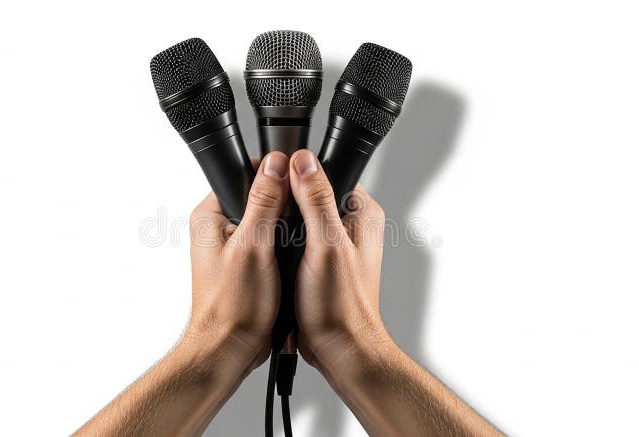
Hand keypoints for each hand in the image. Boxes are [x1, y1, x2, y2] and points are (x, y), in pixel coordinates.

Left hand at [185, 151, 289, 371]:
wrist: (229, 349)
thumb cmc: (232, 307)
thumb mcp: (254, 246)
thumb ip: (264, 202)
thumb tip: (276, 164)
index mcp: (209, 215)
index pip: (245, 174)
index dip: (275, 176)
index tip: (295, 186)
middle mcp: (216, 228)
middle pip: (259, 195)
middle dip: (282, 206)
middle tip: (292, 226)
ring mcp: (230, 246)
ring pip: (267, 220)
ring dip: (283, 230)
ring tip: (290, 248)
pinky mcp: (244, 263)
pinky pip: (268, 243)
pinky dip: (281, 249)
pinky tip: (288, 262)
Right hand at [288, 149, 389, 370]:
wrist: (340, 349)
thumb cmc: (341, 307)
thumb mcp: (325, 246)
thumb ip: (316, 201)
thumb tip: (303, 162)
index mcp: (361, 213)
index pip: (329, 171)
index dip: (301, 172)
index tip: (279, 180)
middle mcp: (352, 225)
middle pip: (312, 192)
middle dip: (290, 201)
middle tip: (277, 217)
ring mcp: (336, 243)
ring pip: (302, 216)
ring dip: (285, 224)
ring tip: (278, 240)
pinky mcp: (322, 260)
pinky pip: (298, 239)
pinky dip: (285, 244)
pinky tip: (278, 255)